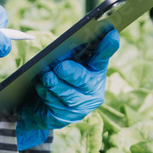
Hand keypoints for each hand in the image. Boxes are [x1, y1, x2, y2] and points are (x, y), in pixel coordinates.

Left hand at [17, 27, 119, 149]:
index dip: (108, 46)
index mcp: (96, 72)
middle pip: (84, 80)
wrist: (45, 108)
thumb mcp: (68, 63)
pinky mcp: (64, 118)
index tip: (112, 34)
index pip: (102, 57)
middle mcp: (93, 92)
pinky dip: (45, 93)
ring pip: (67, 94)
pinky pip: (54, 105)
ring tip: (45, 75)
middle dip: (71, 72)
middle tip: (60, 66)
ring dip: (54, 83)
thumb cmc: (60, 79)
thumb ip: (72, 51)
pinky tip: (41, 86)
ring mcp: (80, 107)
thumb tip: (67, 41)